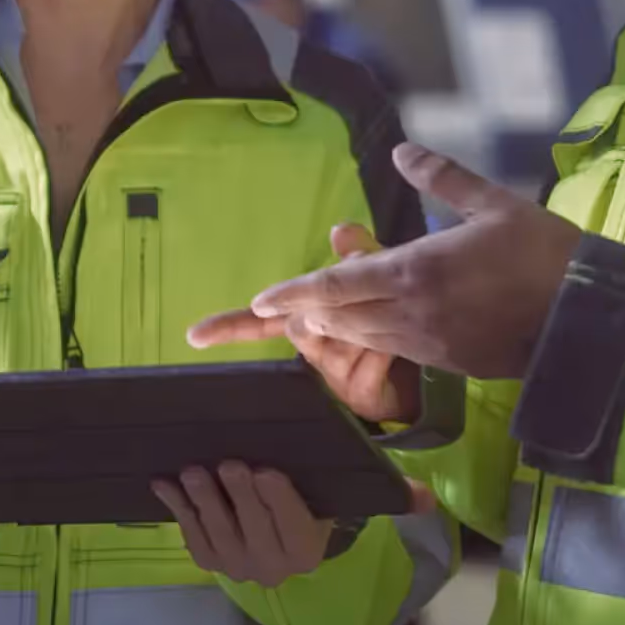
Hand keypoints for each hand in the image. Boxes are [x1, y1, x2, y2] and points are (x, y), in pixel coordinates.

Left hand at [152, 462, 330, 587]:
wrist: (275, 533)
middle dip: (241, 496)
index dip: (280, 499)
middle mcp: (274, 567)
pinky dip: (178, 508)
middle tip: (229, 466)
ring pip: (220, 534)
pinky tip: (163, 484)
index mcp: (306, 550)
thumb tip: (307, 429)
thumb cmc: (299, 499)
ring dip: (205, 501)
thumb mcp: (312, 490)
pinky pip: (192, 535)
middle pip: (256, 530)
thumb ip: (303, 473)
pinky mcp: (209, 562)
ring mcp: (238, 567)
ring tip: (192, 473)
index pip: (295, 525)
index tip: (265, 472)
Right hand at [188, 224, 421, 423]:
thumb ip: (363, 255)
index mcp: (310, 322)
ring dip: (368, 324)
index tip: (195, 335)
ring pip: (336, 338)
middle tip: (371, 291)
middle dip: (334, 304)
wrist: (430, 374)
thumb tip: (339, 228)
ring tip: (391, 318)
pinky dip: (388, 349)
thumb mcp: (383, 279)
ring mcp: (335, 376)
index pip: (265, 322)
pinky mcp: (360, 396)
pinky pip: (368, 362)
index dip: (231, 326)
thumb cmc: (400, 322)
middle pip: (301, 325)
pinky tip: (400, 349)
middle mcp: (316, 349)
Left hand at [248, 144, 582, 380]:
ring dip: (332, 327)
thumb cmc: (543, 253)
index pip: (337, 286)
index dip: (295, 293)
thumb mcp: (494, 203)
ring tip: (306, 317)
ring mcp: (429, 344)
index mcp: (417, 271)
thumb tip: (402, 150)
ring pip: (363, 337)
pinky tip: (366, 326)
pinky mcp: (450, 364)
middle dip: (301, 314)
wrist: (586, 319)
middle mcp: (412, 313)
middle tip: (264, 312)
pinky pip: (395, 350)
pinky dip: (369, 337)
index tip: (259, 299)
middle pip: (340, 317)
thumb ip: (442, 176)